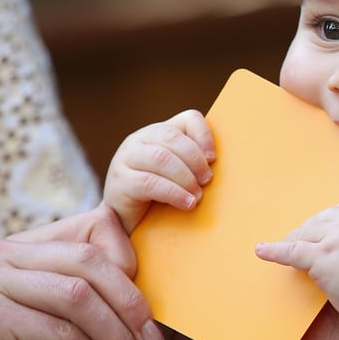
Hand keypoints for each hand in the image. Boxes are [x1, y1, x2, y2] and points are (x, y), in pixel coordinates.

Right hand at [0, 205, 163, 339]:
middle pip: (90, 260)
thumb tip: (166, 278)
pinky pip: (64, 334)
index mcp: (22, 245)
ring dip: (120, 339)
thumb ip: (103, 296)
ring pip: (80, 298)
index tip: (152, 312)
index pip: (96, 226)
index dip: (132, 263)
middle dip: (133, 304)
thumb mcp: (74, 324)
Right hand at [103, 109, 215, 232]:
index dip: (205, 135)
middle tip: (207, 181)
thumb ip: (193, 163)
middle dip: (195, 160)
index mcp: (158, 132)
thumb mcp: (178, 174)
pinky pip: (150, 183)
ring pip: (161, 158)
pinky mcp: (120, 181)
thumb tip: (218, 164)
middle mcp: (139, 140)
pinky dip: (173, 193)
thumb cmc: (158, 196)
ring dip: (185, 178)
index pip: (188, 119)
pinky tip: (186, 204)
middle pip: (173, 138)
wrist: (124, 221)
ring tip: (197, 196)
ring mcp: (126, 158)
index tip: (214, 159)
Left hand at [256, 202, 338, 321]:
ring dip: (295, 242)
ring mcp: (334, 238)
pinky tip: (261, 251)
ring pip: (305, 234)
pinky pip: (291, 251)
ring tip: (284, 250)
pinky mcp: (321, 257)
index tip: (320, 231)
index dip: (326, 223)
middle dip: (307, 232)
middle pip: (318, 220)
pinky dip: (274, 251)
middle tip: (298, 243)